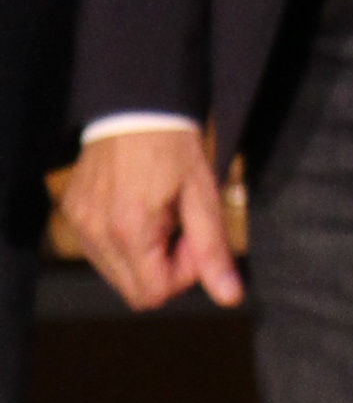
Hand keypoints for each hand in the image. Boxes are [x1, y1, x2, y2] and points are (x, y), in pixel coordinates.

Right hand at [62, 125, 245, 313]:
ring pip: (116, 274)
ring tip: (160, 216)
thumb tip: (229, 297)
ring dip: (144, 257)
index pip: (155, 293)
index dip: (184, 275)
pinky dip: (123, 243)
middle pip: (134, 291)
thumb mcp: (202, 196)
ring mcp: (80, 223)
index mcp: (131, 231)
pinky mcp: (73, 213)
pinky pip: (99, 251)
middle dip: (165, 269)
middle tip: (180, 228)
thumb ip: (212, 250)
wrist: (135, 105)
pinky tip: (139, 211)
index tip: (194, 239)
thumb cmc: (173, 146)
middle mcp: (97, 233)